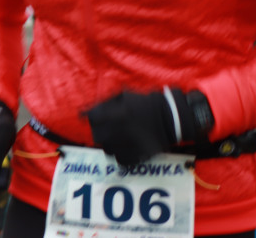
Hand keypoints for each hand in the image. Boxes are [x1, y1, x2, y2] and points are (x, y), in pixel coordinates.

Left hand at [85, 89, 213, 166]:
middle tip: (108, 129)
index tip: (97, 118)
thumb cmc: (147, 104)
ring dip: (110, 144)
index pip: (93, 118)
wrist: (172, 118)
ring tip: (119, 138)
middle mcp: (121, 129)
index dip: (93, 118)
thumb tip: (83, 113)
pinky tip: (127, 147)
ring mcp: (128, 144)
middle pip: (97, 136)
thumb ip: (104, 103)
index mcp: (118, 113)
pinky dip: (121, 155)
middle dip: (100, 132)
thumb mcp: (125, 96)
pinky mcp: (137, 156)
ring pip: (107, 150)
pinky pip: (120, 160)